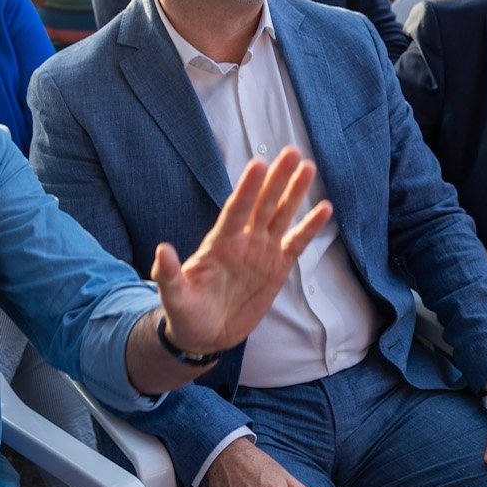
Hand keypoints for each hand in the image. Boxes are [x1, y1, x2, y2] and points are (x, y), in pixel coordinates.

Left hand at [152, 146, 333, 354]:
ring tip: (308, 168)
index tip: (258, 164)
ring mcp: (262, 252)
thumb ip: (168, 274)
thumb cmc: (186, 312)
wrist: (206, 334)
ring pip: (282, 217)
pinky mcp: (277, 269)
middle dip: (277, 179)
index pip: (236, 210)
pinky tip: (325, 208)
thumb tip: (162, 250)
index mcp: (219, 243)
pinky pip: (296, 244)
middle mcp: (243, 241)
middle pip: (263, 205)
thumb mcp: (174, 296)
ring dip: (295, 193)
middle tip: (291, 152)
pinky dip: (310, 228)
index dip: (248, 189)